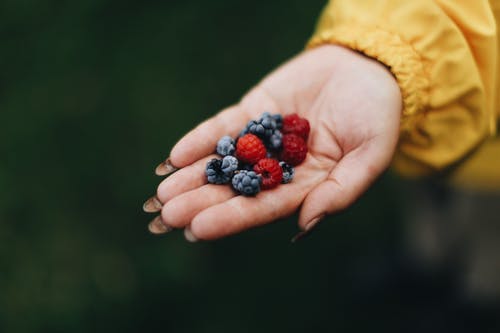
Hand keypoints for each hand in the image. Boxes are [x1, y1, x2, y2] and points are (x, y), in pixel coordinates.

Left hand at [144, 45, 401, 240]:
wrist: (368, 67)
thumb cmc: (377, 114)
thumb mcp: (370, 154)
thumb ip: (341, 191)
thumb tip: (305, 224)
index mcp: (306, 186)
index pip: (264, 207)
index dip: (231, 217)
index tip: (198, 229)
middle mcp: (279, 168)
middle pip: (235, 188)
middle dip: (201, 201)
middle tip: (167, 213)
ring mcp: (263, 140)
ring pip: (224, 161)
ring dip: (193, 175)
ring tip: (163, 190)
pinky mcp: (253, 112)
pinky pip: (224, 128)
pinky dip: (201, 140)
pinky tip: (175, 155)